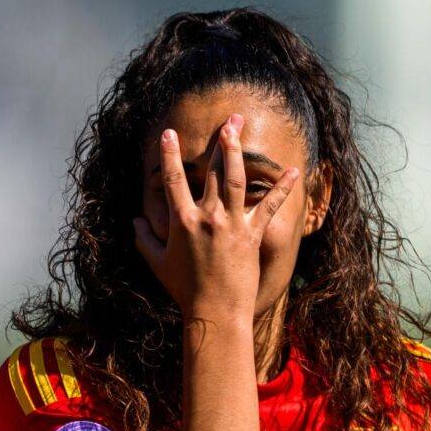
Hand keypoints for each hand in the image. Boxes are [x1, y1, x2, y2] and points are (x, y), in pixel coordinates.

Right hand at [133, 115, 298, 322]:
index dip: (169, 155)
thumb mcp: (157, 263)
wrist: (215, 311)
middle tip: (230, 119)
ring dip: (240, 152)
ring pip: (237, 179)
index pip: (173, 180)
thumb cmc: (184, 289)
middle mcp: (208, 217)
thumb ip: (144, 239)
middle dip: (221, 142)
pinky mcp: (253, 234)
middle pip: (214, 171)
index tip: (168, 134)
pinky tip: (294, 171)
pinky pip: (270, 207)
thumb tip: (135, 221)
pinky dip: (283, 188)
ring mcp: (232, 224)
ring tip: (242, 131)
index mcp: (182, 221)